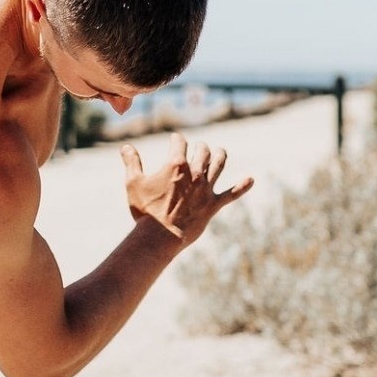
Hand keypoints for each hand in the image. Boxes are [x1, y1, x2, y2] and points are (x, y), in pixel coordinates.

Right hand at [120, 132, 253, 244]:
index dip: (176, 139)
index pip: (179, 142)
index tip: (175, 140)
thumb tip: (126, 147)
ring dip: (220, 155)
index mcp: (175, 164)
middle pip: (203, 150)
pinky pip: (231, 194)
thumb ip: (131, 162)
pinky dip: (242, 186)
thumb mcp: (133, 183)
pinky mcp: (213, 205)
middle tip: (196, 147)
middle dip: (199, 146)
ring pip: (219, 164)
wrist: (160, 236)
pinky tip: (251, 179)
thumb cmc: (145, 210)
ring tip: (220, 152)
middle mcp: (194, 172)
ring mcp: (206, 188)